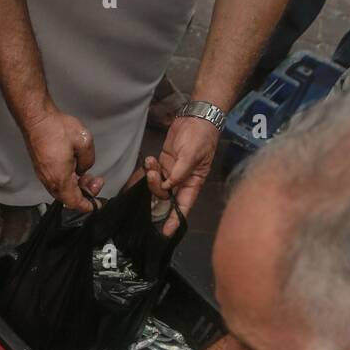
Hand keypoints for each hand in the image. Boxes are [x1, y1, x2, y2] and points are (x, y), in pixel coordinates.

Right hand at [23, 107, 104, 213]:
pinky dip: (67, 180)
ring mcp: (43, 175)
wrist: (36, 118)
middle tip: (95, 181)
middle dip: (84, 192)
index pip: (75, 202)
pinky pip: (55, 181)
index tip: (95, 204)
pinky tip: (74, 167)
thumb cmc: (56, 128)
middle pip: (68, 198)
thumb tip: (83, 169)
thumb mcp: (84, 142)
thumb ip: (88, 161)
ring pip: (62, 190)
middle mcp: (49, 180)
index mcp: (60, 178)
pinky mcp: (41, 168)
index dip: (87, 206)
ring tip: (85, 173)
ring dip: (75, 185)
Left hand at [146, 114, 220, 234]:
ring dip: (151, 177)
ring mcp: (172, 172)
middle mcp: (183, 181)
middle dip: (156, 190)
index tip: (166, 232)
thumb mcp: (192, 154)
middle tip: (153, 175)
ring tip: (152, 163)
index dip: (175, 219)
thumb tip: (169, 186)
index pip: (183, 206)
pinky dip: (150, 167)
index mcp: (193, 182)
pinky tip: (150, 159)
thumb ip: (180, 172)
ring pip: (157, 185)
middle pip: (166, 196)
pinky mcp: (165, 163)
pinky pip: (154, 173)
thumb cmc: (200, 136)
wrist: (195, 117)